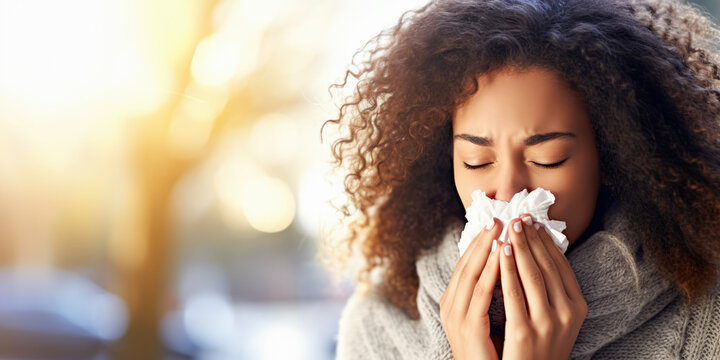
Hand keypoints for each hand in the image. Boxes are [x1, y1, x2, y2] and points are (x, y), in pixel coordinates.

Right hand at [440, 217, 502, 359]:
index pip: (465, 264)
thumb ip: (491, 292)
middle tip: (498, 217)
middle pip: (465, 264)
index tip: (495, 222)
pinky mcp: (468, 327)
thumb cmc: (491, 352)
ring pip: (470, 273)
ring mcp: (457, 316)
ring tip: (500, 228)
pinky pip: (480, 293)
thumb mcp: (487, 317)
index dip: (479, 242)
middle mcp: (450, 306)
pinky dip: (490, 271)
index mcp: (453, 302)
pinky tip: (501, 255)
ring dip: (486, 248)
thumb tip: (506, 264)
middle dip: (482, 239)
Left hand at [499, 215, 587, 359]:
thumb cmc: (540, 346)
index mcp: (577, 307)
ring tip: (508, 228)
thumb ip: (552, 290)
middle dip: (531, 239)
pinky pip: (514, 293)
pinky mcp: (525, 332)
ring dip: (520, 247)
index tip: (533, 223)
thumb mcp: (556, 318)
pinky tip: (500, 253)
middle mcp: (567, 314)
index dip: (546, 242)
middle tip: (519, 217)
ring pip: (531, 275)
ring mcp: (547, 324)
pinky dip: (506, 269)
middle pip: (546, 267)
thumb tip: (539, 252)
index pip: (560, 266)